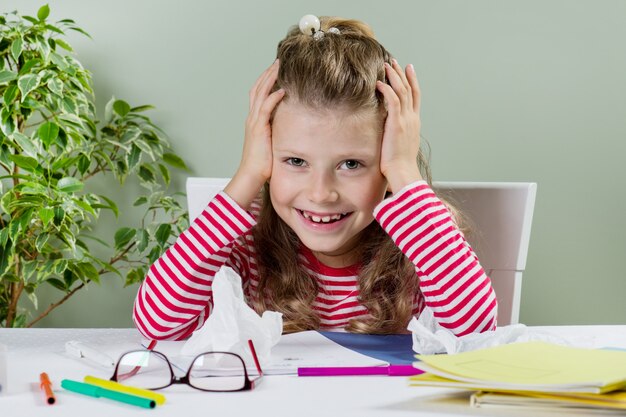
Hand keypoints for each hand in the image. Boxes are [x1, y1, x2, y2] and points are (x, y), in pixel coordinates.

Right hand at [225, 60, 284, 208]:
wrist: (251, 175)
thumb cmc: (262, 164)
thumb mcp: (272, 142)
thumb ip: (279, 131)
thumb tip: (294, 127)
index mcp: (255, 120)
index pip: (259, 94)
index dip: (267, 80)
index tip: (277, 69)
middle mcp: (252, 118)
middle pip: (258, 88)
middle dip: (268, 73)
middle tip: (279, 60)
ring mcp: (254, 122)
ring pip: (260, 94)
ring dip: (270, 79)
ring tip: (279, 66)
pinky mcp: (258, 129)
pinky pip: (265, 109)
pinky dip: (273, 97)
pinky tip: (282, 89)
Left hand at [376, 59, 422, 193]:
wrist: (402, 171)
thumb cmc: (399, 164)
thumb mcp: (401, 144)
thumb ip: (397, 133)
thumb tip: (390, 131)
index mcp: (414, 122)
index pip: (415, 96)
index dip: (412, 80)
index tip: (408, 68)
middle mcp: (412, 118)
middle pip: (409, 90)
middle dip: (402, 73)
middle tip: (395, 61)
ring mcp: (406, 120)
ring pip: (402, 91)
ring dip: (394, 76)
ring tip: (386, 65)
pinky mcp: (396, 123)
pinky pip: (393, 101)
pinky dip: (387, 90)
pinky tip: (380, 82)